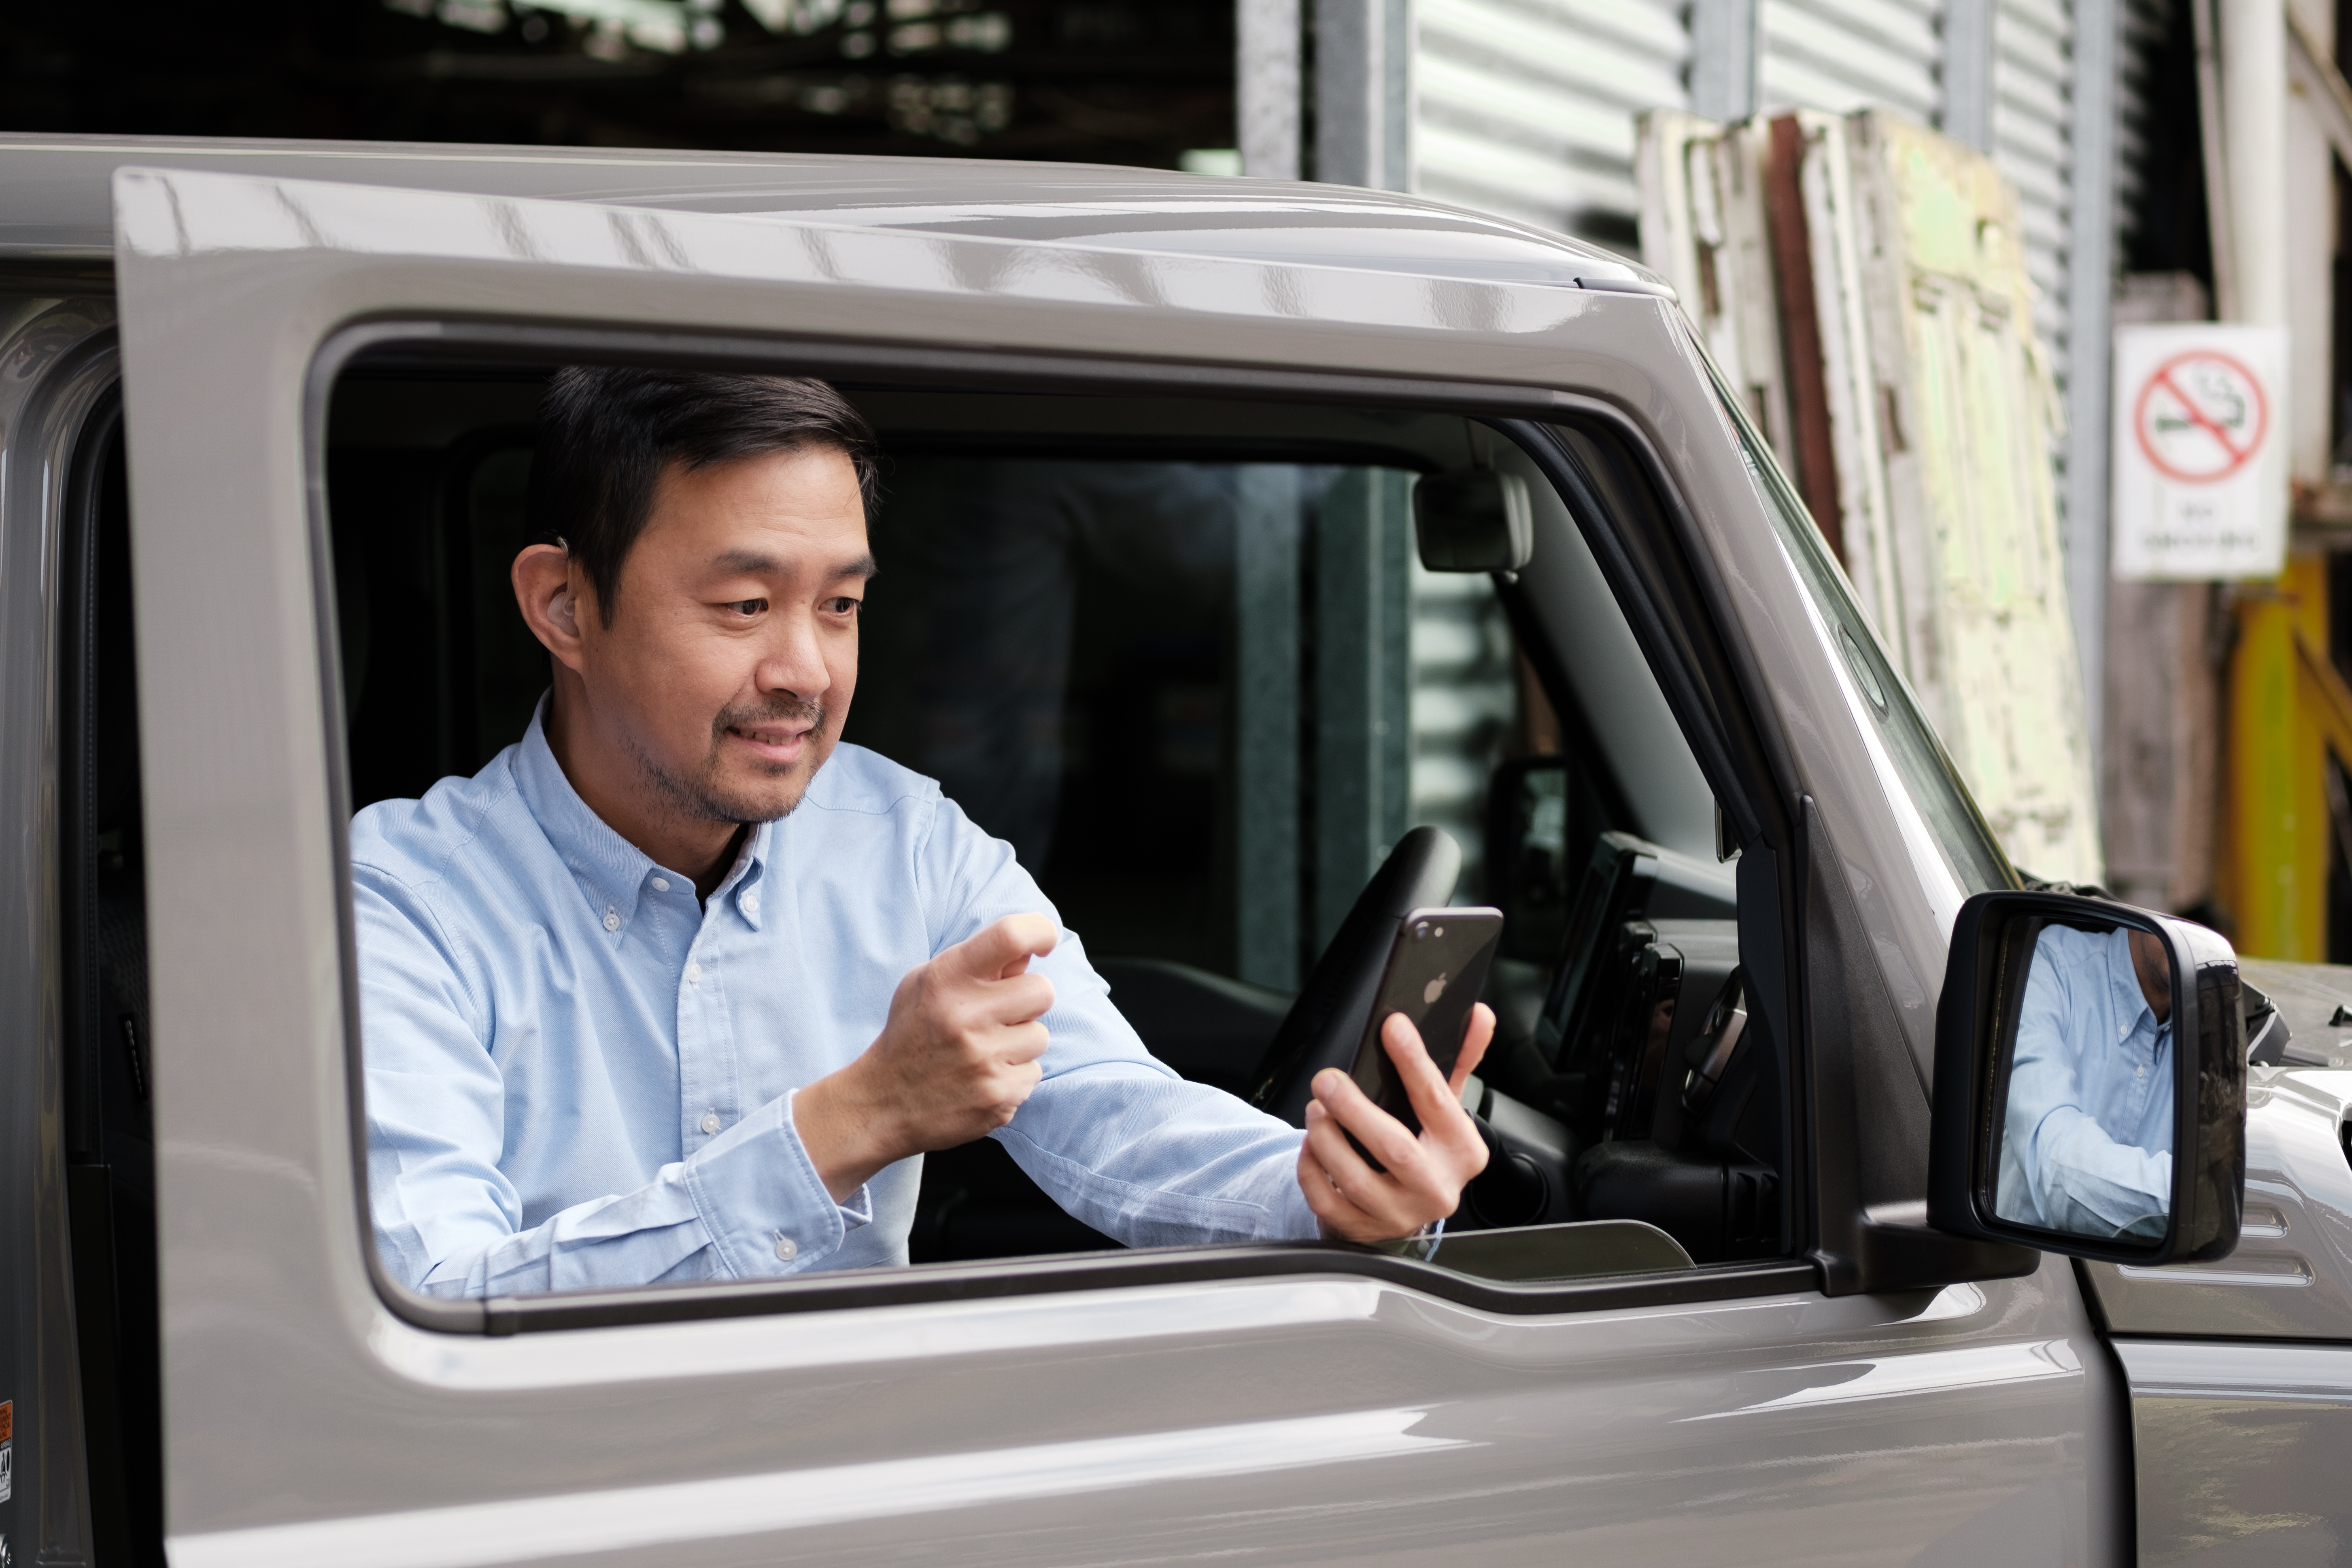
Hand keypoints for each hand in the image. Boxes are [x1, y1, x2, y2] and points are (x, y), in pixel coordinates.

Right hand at [794, 914, 1057, 1200]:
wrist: (881, 1105)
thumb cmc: (912, 1034)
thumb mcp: (926, 983)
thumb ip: (977, 961)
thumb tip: (1030, 951)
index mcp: (947, 979)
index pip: (1011, 936)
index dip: (1039, 932)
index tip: (1044, 943)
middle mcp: (966, 1016)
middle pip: (1043, 990)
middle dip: (1027, 1002)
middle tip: (997, 1015)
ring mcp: (983, 1060)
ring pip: (1040, 1036)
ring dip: (1018, 1043)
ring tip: (982, 1051)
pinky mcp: (997, 1097)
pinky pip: (1033, 1074)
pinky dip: (1012, 1077)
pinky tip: (980, 1078)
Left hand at [1297, 1004, 1493, 1243]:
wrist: (1403, 1208)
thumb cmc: (1423, 1148)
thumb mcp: (1444, 1108)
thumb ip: (1458, 1061)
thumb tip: (1479, 1014)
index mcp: (1463, 1152)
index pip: (1439, 1101)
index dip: (1415, 1061)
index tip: (1392, 1025)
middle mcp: (1436, 1188)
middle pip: (1395, 1147)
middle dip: (1354, 1108)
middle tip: (1326, 1079)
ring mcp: (1399, 1214)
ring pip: (1356, 1177)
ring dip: (1327, 1137)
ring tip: (1315, 1109)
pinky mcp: (1363, 1230)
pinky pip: (1327, 1201)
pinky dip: (1310, 1170)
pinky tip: (1310, 1145)